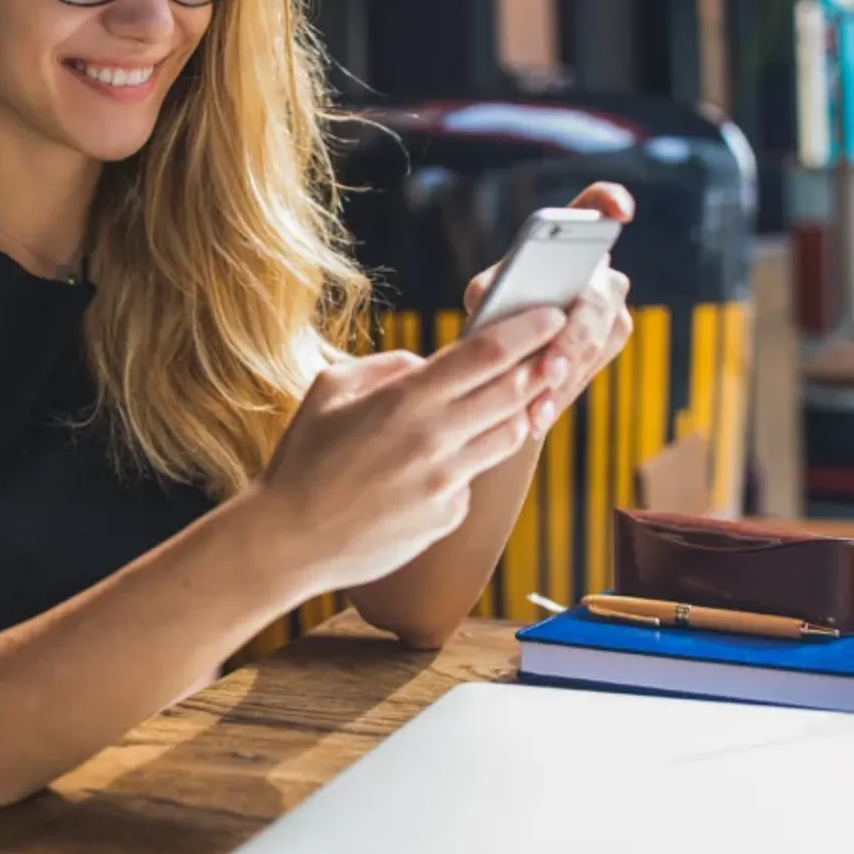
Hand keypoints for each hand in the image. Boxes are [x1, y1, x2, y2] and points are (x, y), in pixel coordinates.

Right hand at [257, 305, 569, 593]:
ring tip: (534, 393)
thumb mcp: (330, 389)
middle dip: (544, 365)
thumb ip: (386, 367)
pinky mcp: (449, 516)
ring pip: (509, 436)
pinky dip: (472, 459)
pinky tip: (455, 455)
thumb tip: (427, 364)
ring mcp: (446, 482)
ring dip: (526, 410)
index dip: (526, 330)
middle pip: (512, 392)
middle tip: (562, 348)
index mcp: (404, 400)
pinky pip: (474, 477)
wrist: (291, 539)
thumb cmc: (303, 458)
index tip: (551, 314)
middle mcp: (434, 439)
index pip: (485, 355)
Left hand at [463, 183, 635, 427]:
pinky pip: (592, 366)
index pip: (598, 206)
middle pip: (597, 296)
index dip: (610, 203)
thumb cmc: (496, 314)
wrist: (510, 362)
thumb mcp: (485, 296)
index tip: (619, 211)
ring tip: (536, 403)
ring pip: (597, 338)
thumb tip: (488, 298)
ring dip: (566, 372)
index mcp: (570, 240)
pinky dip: (561, 393)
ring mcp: (612, 305)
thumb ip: (489, 291)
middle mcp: (601, 268)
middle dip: (573, 335)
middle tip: (551, 365)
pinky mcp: (612, 341)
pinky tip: (537, 416)